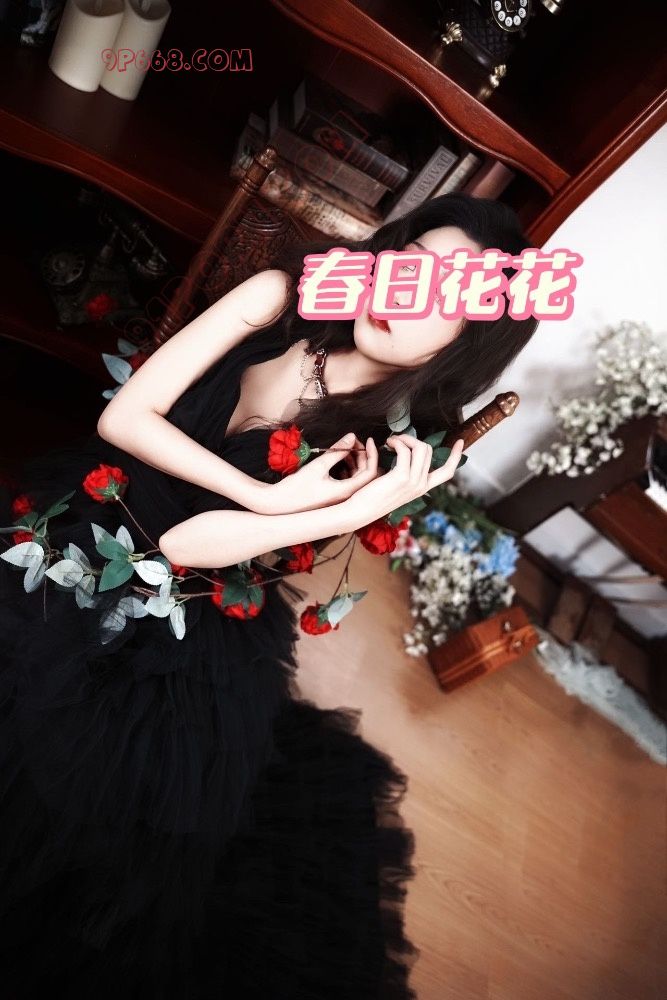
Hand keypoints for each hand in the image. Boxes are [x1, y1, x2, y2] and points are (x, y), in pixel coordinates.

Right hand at [249, 431, 381, 514]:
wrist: (279, 504)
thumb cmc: (296, 488)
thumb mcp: (318, 466)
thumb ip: (337, 451)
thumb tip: (352, 437)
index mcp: (347, 491)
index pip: (371, 472)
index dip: (373, 454)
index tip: (369, 440)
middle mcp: (347, 497)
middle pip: (365, 474)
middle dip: (363, 456)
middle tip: (354, 441)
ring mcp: (341, 498)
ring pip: (356, 478)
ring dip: (354, 461)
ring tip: (345, 448)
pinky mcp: (334, 496)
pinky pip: (348, 481)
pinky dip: (347, 468)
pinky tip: (338, 459)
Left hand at [341, 433, 464, 529]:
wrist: (360, 511)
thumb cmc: (373, 497)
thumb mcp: (395, 485)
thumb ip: (406, 473)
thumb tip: (408, 452)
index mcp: (423, 488)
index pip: (447, 472)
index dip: (455, 456)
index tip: (460, 443)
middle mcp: (421, 486)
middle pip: (429, 451)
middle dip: (413, 439)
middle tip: (396, 440)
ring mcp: (413, 482)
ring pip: (420, 448)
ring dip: (405, 438)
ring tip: (391, 441)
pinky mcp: (401, 477)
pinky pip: (405, 450)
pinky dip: (397, 442)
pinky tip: (387, 444)